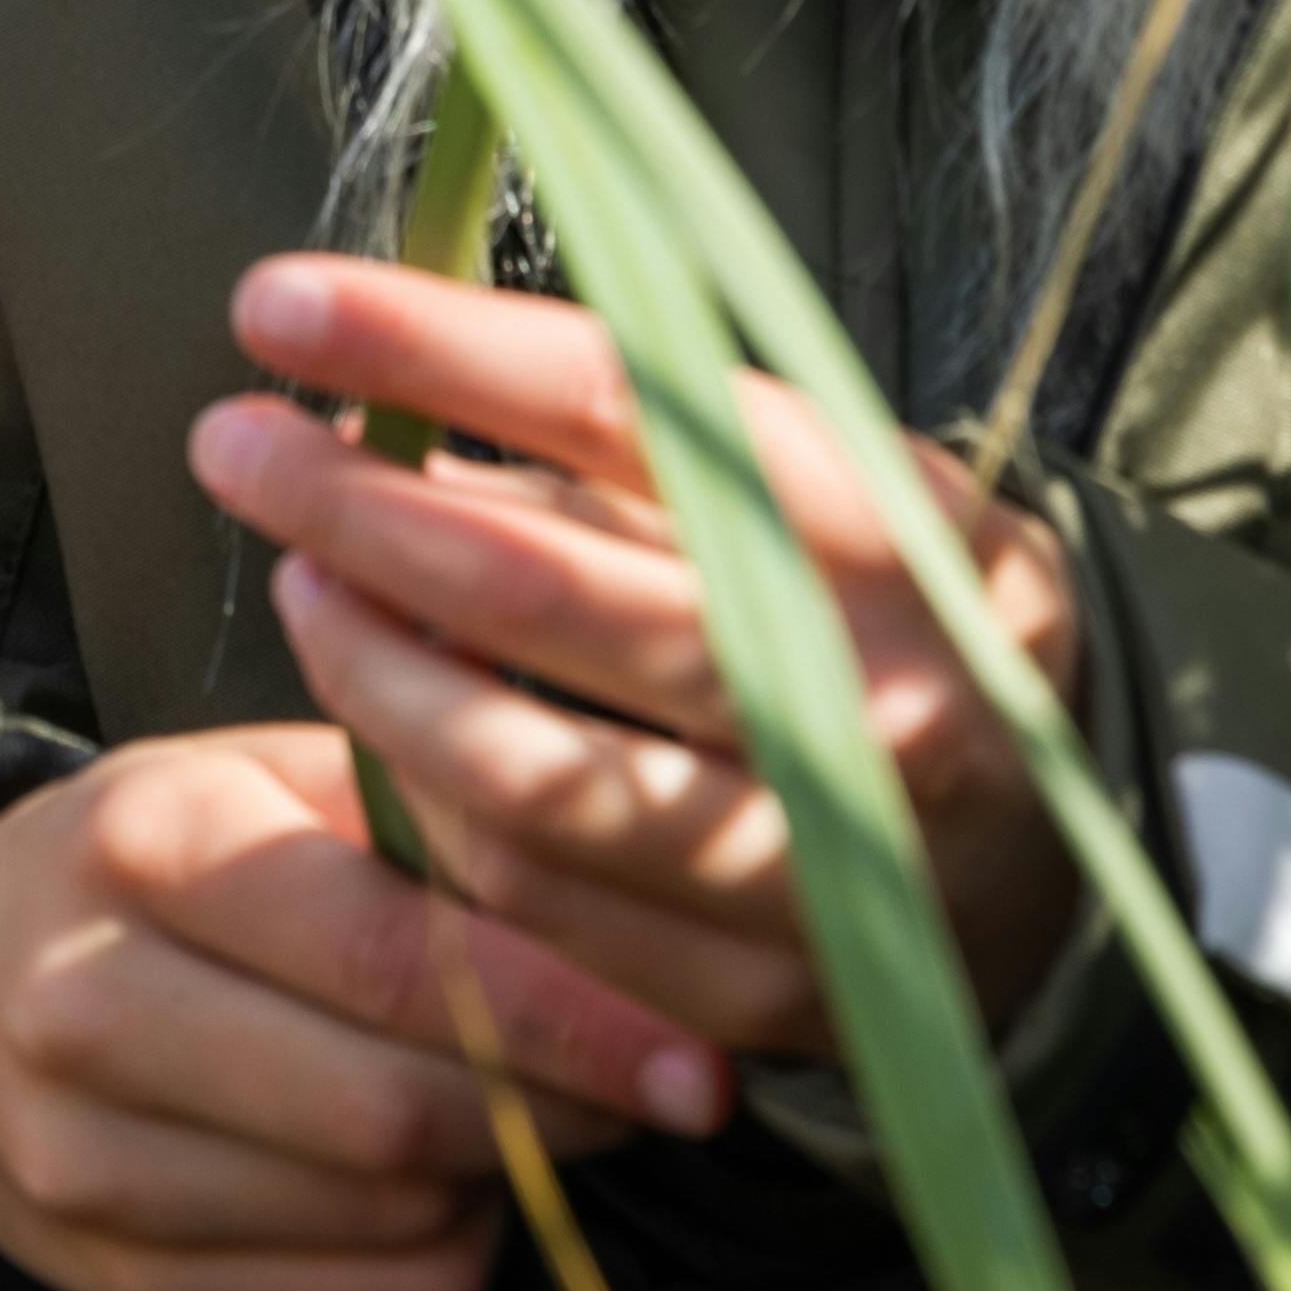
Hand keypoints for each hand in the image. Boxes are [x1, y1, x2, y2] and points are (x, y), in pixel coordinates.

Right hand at [0, 722, 728, 1290]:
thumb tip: (609, 869)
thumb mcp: (249, 778)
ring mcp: (85, 1154)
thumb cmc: (143, 868)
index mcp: (146, 845)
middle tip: (650, 1088)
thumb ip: (413, 813)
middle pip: (393, 1115)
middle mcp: (90, 1001)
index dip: (561, 1018)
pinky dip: (436, 1256)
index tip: (690, 1055)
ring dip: (499, 1185)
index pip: (385, 959)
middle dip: (557, 1112)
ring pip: (385, 1224)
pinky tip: (429, 1185)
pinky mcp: (111, 1270)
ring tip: (514, 1112)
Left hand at [192, 254, 1087, 1061]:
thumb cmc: (876, 621)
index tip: (275, 302)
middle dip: (350, 505)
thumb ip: (618, 436)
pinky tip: (384, 726)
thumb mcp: (806, 489)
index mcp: (882, 524)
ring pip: (518, 766)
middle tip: (230, 442)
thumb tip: (375, 380)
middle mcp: (866, 689)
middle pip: (541, 589)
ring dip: (364, 665)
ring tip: (297, 579)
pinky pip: (532, 895)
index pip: (618, 403)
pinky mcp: (759, 988)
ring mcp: (820, 853)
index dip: (429, 345)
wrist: (1060, 860)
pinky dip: (427, 805)